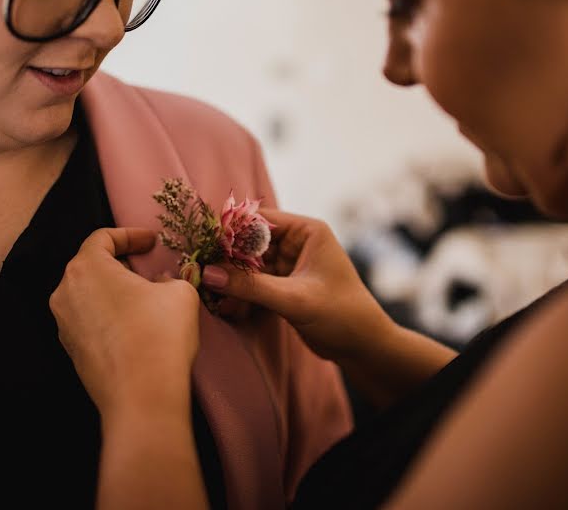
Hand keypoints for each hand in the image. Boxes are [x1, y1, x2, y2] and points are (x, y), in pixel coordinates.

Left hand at [50, 228, 201, 417]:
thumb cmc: (159, 336)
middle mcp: (65, 293)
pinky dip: (110, 316)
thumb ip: (168, 277)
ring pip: (90, 295)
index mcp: (86, 268)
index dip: (130, 235)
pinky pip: (90, 321)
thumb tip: (158, 284)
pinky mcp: (71, 351)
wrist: (142, 398)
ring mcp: (64, 325)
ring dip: (116, 292)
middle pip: (92, 266)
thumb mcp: (179, 293)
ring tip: (146, 299)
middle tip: (150, 269)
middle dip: (122, 264)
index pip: (102, 238)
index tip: (152, 242)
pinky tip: (136, 327)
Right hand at [201, 208, 391, 362]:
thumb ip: (251, 286)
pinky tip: (229, 309)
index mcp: (307, 232)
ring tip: (215, 298)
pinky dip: (242, 296)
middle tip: (204, 276)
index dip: (231, 231)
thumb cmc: (342, 315)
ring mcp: (289, 266)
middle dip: (228, 261)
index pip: (259, 220)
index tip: (205, 247)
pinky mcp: (284, 287)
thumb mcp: (295, 299)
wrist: (364, 348)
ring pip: (249, 266)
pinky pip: (254, 285)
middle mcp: (297, 243)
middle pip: (250, 243)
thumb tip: (210, 274)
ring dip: (233, 282)